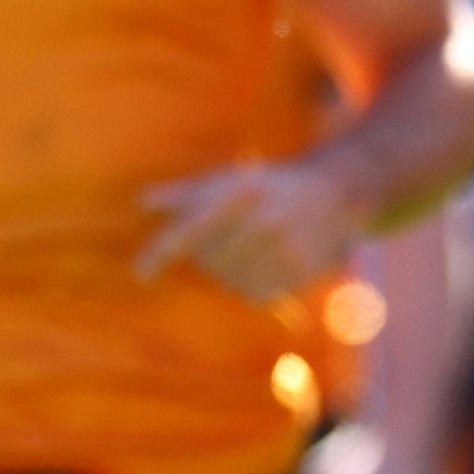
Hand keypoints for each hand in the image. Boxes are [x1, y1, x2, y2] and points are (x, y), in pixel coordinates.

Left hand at [137, 157, 373, 301]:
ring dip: (231, 273)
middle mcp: (257, 221)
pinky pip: (258, 293)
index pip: (188, 230)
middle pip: (209, 261)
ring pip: (232, 281)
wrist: (332, 193)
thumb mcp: (226, 180)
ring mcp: (281, 246)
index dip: (161, 253)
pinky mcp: (299, 269)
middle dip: (209, 255)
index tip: (141, 274)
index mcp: (235, 195)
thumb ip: (182, 194)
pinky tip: (264, 265)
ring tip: (249, 250)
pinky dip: (253, 286)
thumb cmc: (266, 187)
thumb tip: (140, 202)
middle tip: (230, 238)